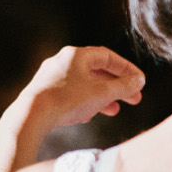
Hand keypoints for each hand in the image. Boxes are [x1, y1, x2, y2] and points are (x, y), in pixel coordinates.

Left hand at [5, 46, 145, 143]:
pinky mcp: (45, 93)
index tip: (139, 81)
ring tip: (115, 110)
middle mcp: (63, 62)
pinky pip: (71, 94)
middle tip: (134, 99)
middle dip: (117, 86)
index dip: (126, 69)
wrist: (32, 114)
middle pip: (97, 72)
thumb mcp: (102, 93)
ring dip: (103, 96)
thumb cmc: (67, 99)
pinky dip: (85, 102)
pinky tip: (90, 116)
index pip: (108, 57)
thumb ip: (124, 86)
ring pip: (84, 84)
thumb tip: (139, 81)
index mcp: (76, 55)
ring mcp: (52, 78)